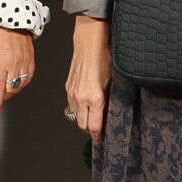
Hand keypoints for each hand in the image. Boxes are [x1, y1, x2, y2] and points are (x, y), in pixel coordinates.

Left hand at [0, 27, 34, 113]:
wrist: (12, 19)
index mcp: (0, 64)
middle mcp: (14, 65)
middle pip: (10, 90)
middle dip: (3, 96)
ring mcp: (24, 63)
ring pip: (20, 85)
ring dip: (13, 90)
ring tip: (7, 87)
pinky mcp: (31, 60)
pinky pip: (29, 77)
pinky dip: (22, 82)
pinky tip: (17, 80)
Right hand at [65, 15, 112, 144]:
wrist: (89, 41)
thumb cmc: (104, 57)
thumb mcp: (113, 80)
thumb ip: (110, 98)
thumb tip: (111, 111)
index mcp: (94, 99)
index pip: (94, 126)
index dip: (98, 136)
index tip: (102, 139)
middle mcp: (81, 99)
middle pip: (83, 125)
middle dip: (90, 129)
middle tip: (99, 128)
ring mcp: (72, 93)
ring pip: (75, 116)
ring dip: (83, 118)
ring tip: (93, 115)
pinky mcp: (68, 86)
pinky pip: (71, 104)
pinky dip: (78, 107)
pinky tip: (86, 102)